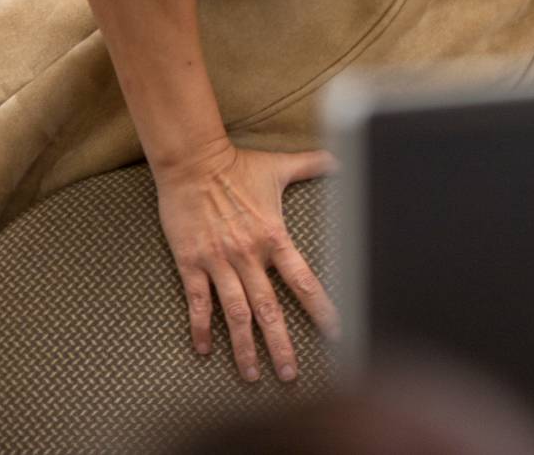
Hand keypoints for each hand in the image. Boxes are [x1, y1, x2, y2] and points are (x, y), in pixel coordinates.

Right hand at [153, 138, 339, 381]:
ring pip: (235, 314)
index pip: (304, 281)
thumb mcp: (280, 165)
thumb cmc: (237, 165)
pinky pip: (198, 302)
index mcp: (274, 238)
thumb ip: (312, 165)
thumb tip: (342, 159)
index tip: (335, 331)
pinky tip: (204, 350)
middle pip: (269, 309)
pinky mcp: (191, 263)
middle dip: (281, 344)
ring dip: (244, 347)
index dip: (320, 308)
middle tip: (290, 374)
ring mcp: (219, 262)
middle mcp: (249, 255)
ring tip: (252, 375)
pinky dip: (201, 327)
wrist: (192, 163)